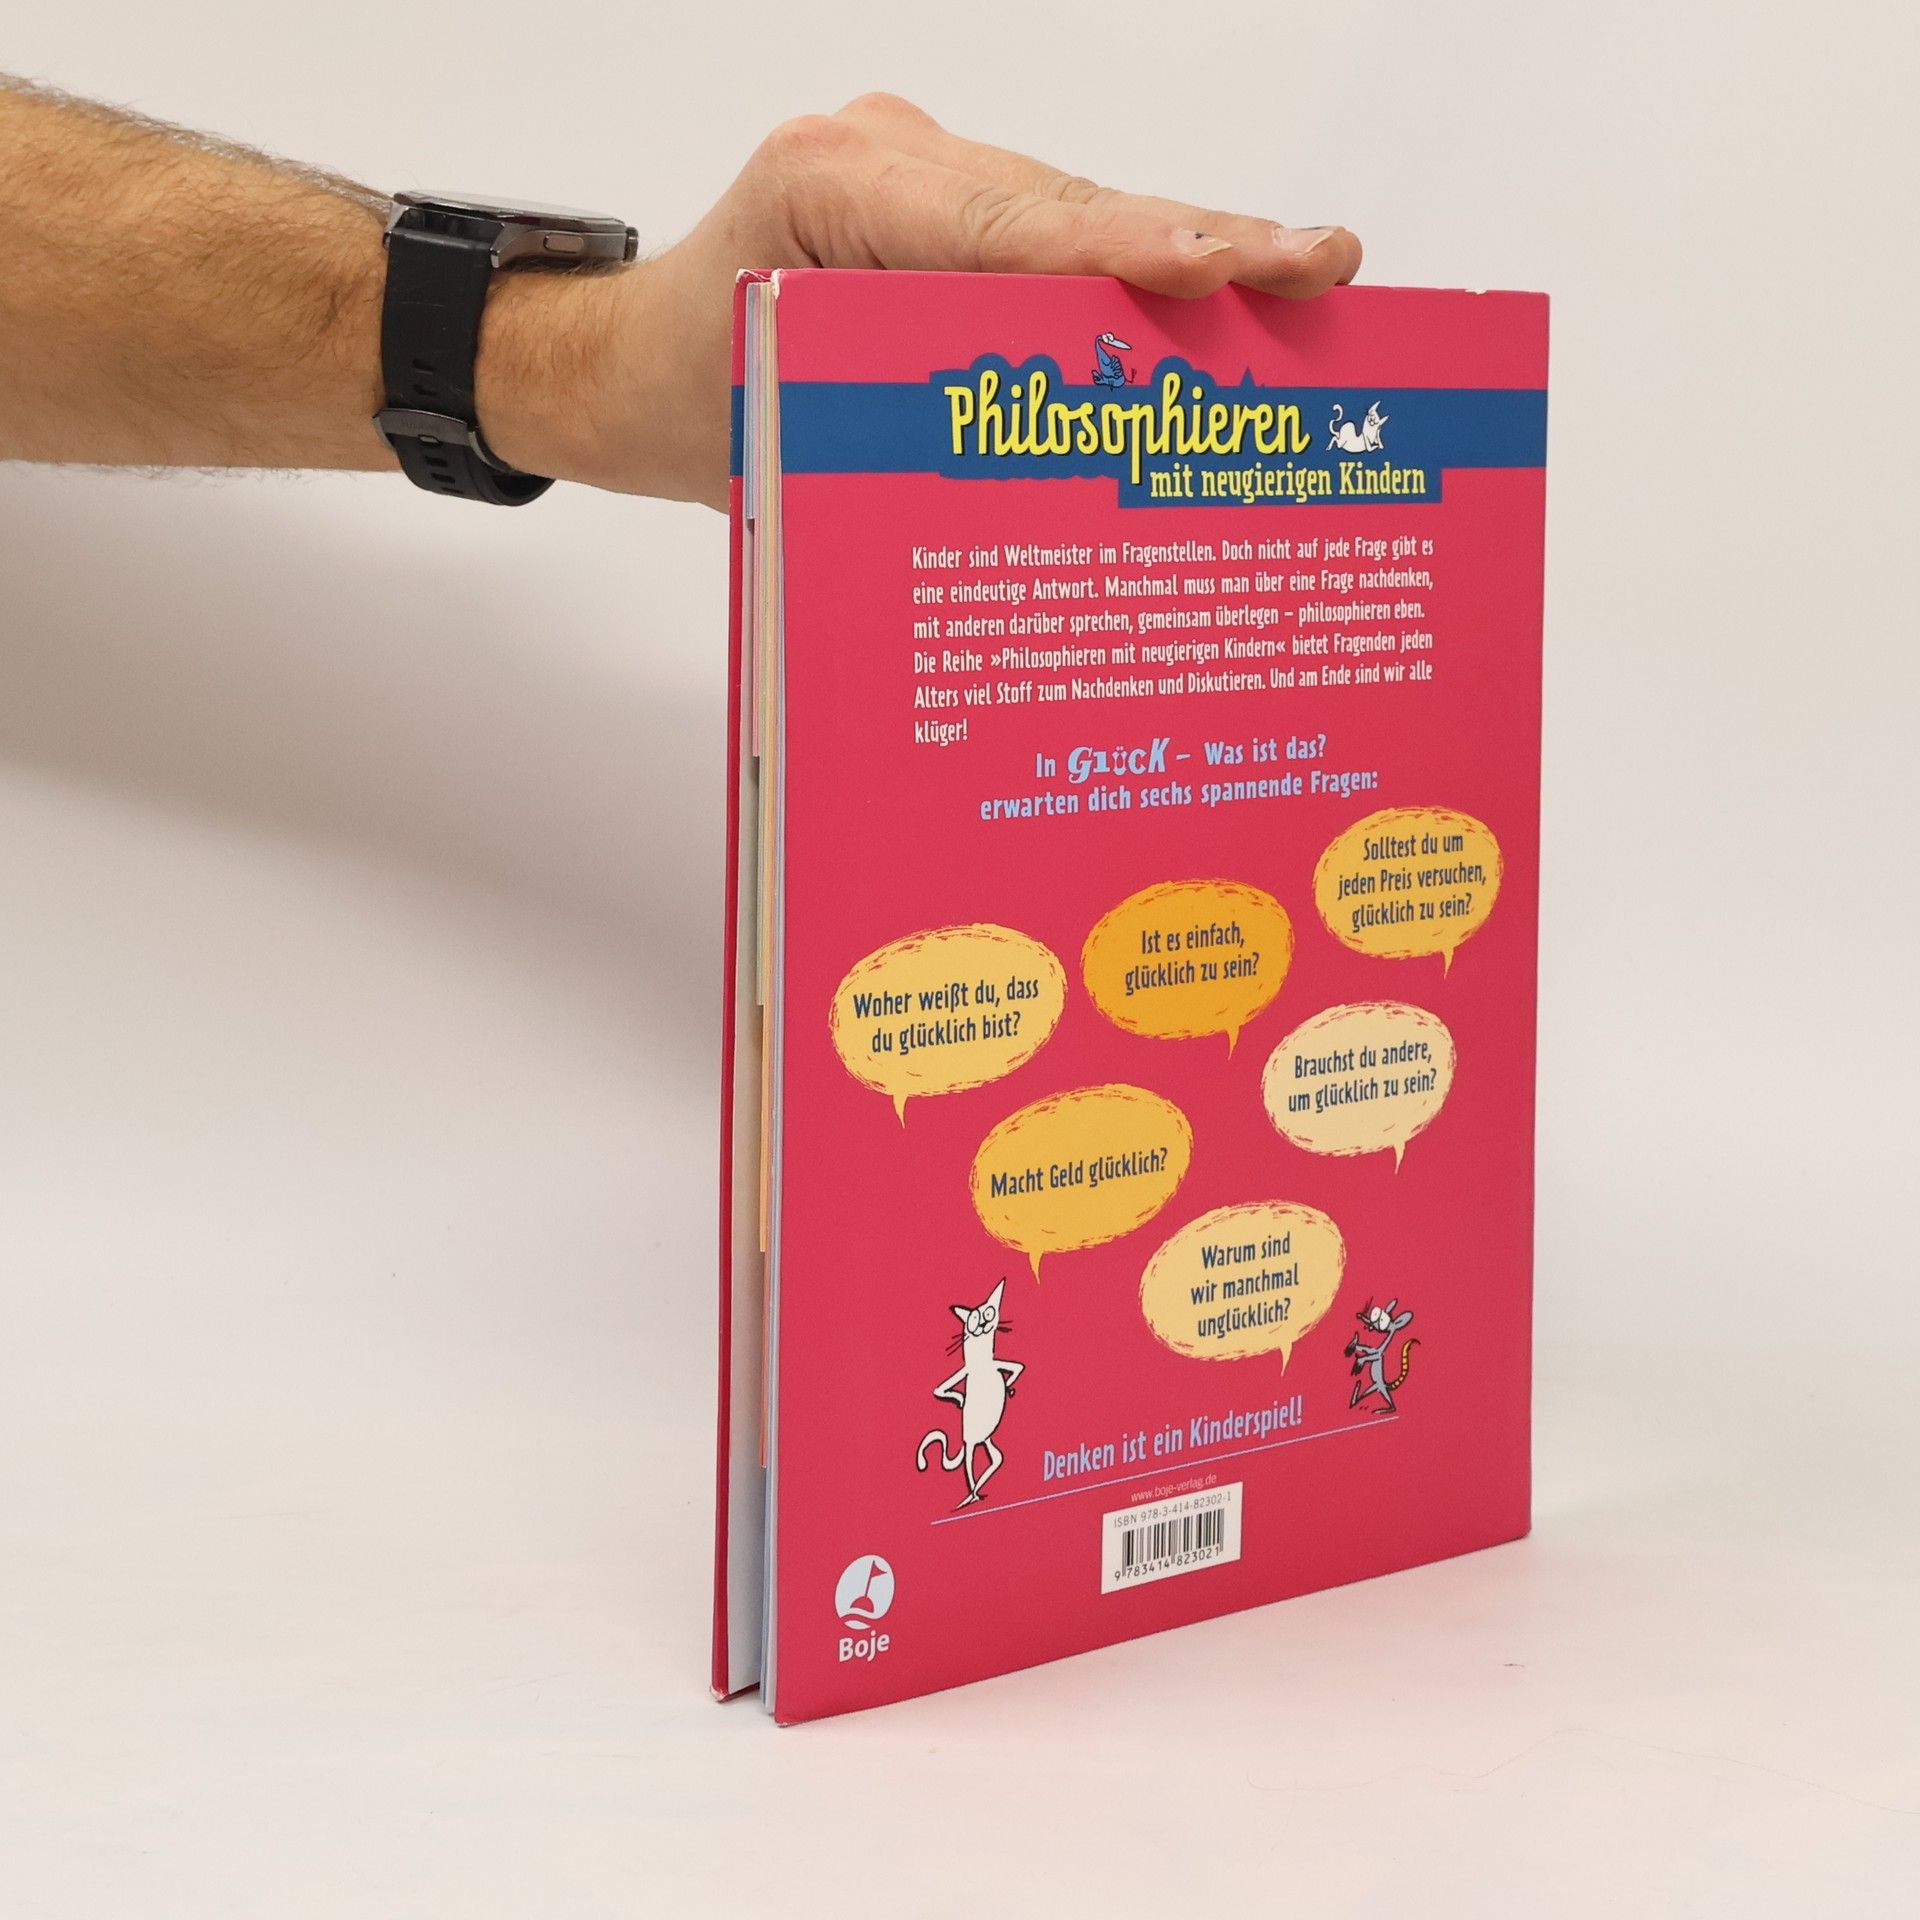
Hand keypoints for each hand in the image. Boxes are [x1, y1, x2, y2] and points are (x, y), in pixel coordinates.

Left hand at [483, 94, 1360, 507]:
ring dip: (1186, 252)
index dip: (1123, 249)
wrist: (627, 364)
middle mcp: (883, 156)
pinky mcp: (939, 201)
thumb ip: (910, 421)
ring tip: (1303, 273)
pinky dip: (1131, 272)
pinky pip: (1051, 233)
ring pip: (1074, 213)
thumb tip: (1063, 460)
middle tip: (1317, 265)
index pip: (1003, 226)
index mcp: (829, 188)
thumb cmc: (691, 403)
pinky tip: (1228, 288)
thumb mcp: (784, 431)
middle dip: (1197, 241)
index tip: (1222, 264)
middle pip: (1066, 206)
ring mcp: (916, 168)